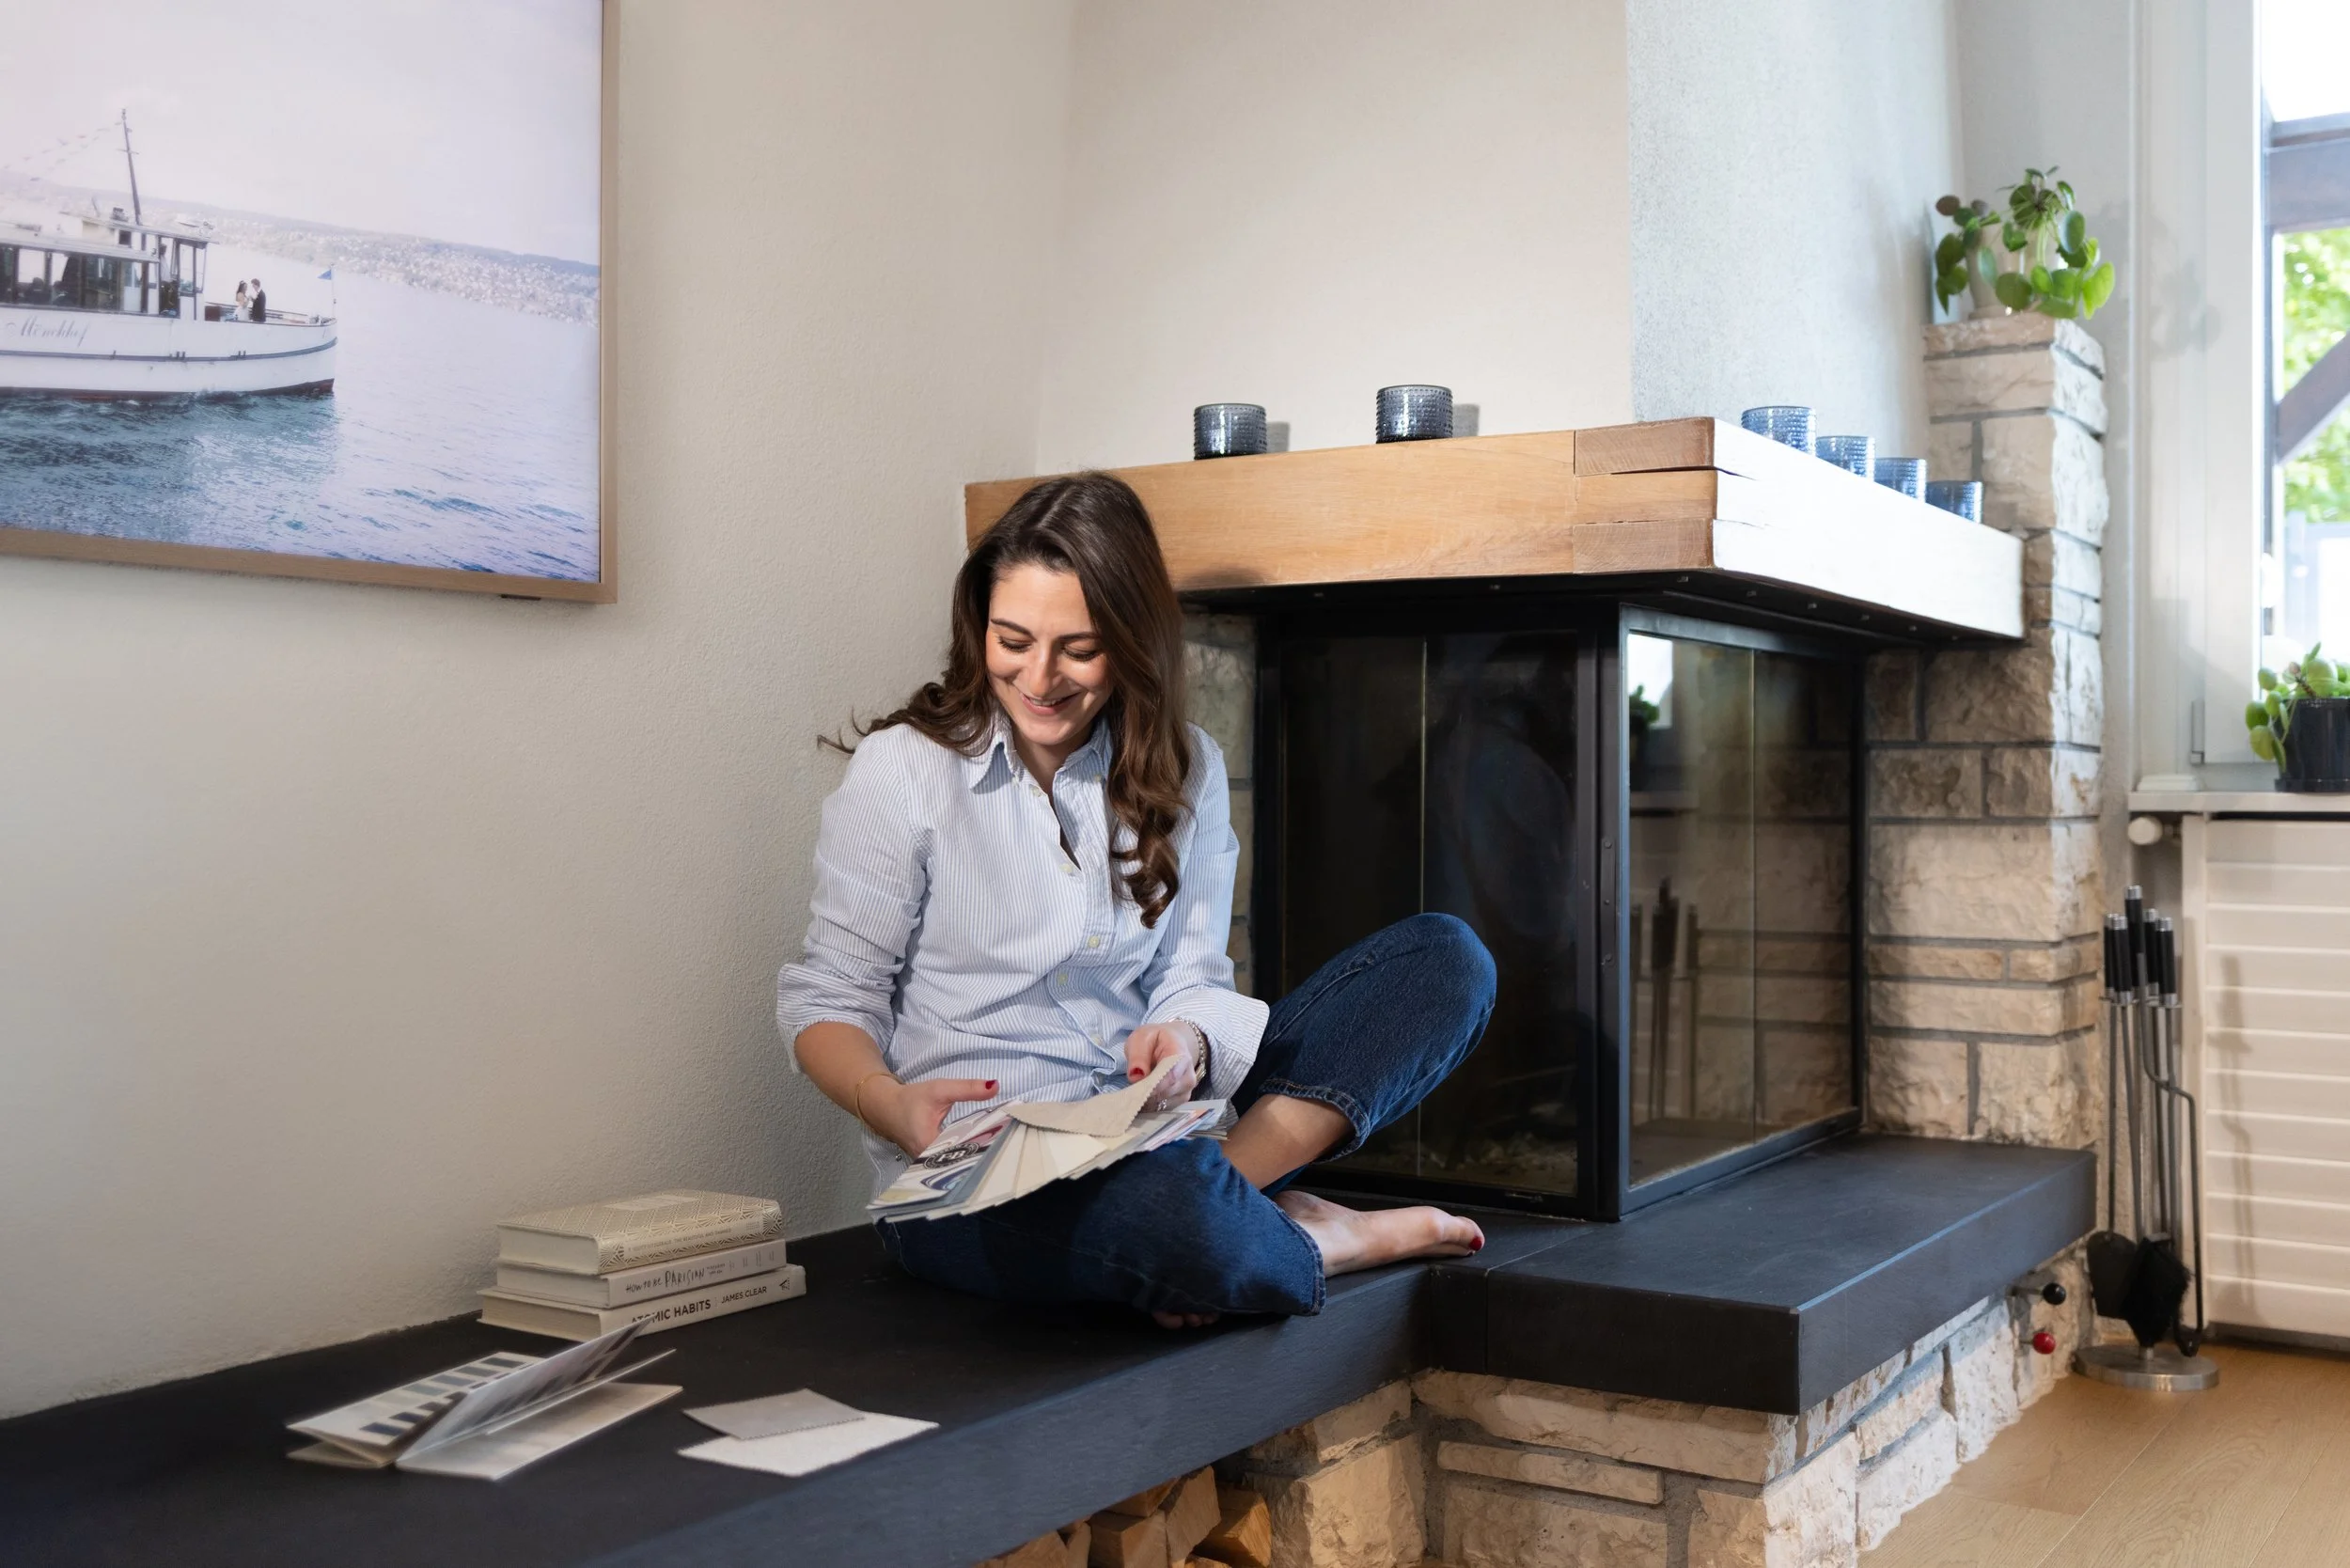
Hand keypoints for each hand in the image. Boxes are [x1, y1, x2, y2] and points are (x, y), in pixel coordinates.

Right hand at [866, 1076, 997, 1158]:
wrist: (886, 1107)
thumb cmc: (911, 1099)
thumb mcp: (940, 1089)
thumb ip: (968, 1088)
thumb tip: (996, 1086)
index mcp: (930, 1145)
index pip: (964, 1152)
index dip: (985, 1147)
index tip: (1006, 1142)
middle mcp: (929, 1161)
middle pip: (963, 1160)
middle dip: (984, 1151)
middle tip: (1010, 1145)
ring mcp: (929, 1164)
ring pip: (958, 1161)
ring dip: (976, 1152)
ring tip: (1000, 1146)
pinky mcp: (931, 1161)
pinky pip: (953, 1159)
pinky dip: (966, 1152)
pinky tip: (982, 1146)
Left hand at [1124, 1023, 1201, 1110]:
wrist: (1171, 1043)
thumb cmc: (1155, 1040)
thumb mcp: (1141, 1038)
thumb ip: (1138, 1055)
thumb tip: (1136, 1076)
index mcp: (1181, 1056)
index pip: (1171, 1077)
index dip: (1153, 1086)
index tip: (1136, 1089)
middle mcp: (1188, 1075)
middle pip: (1166, 1092)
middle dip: (1145, 1093)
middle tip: (1129, 1090)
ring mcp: (1186, 1090)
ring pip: (1163, 1103)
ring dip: (1146, 1100)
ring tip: (1134, 1090)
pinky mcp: (1180, 1100)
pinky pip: (1163, 1108)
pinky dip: (1149, 1104)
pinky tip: (1141, 1096)